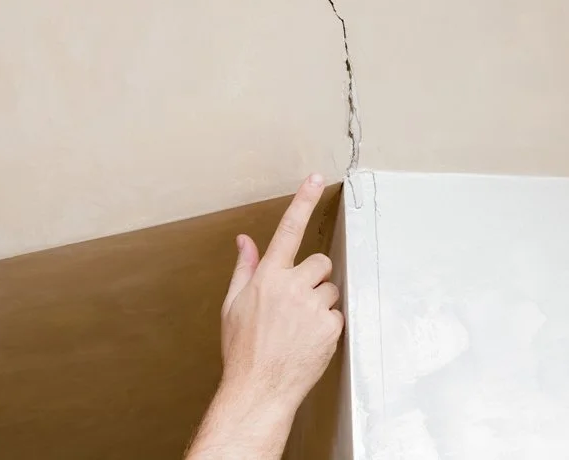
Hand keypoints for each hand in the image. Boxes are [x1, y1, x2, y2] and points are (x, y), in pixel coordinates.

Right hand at [219, 173, 343, 411]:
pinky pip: (336, 314)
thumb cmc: (242, 349)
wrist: (258, 389)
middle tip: (295, 302)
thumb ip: (244, 268)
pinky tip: (307, 340)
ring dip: (319, 302)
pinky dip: (325, 325)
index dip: (302, 201)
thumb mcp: (232, 304)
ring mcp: (312, 308)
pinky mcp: (329, 328)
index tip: (315, 179)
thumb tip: (245, 241)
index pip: (288, 230)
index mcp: (267, 277)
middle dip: (312, 278)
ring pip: (330, 289)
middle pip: (319, 263)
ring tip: (298, 326)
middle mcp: (291, 287)